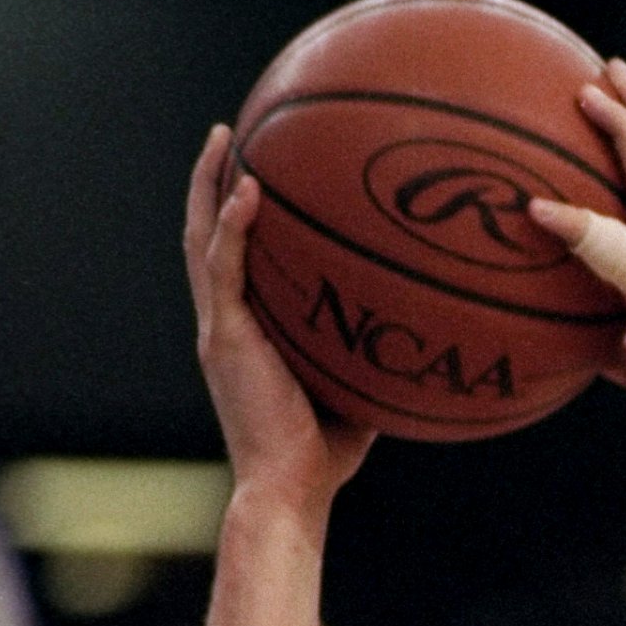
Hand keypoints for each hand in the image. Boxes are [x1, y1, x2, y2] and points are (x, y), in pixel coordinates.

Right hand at [185, 127, 373, 504]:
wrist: (290, 491)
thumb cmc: (324, 456)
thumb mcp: (354, 390)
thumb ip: (370, 352)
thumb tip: (424, 326)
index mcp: (243, 333)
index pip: (231, 262)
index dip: (233, 216)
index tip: (252, 171)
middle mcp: (222, 324)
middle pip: (203, 236)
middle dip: (210, 182)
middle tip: (228, 134)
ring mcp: (219, 330)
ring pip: (201, 241)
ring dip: (209, 186)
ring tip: (225, 137)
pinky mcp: (224, 340)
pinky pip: (224, 269)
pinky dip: (233, 226)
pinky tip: (250, 189)